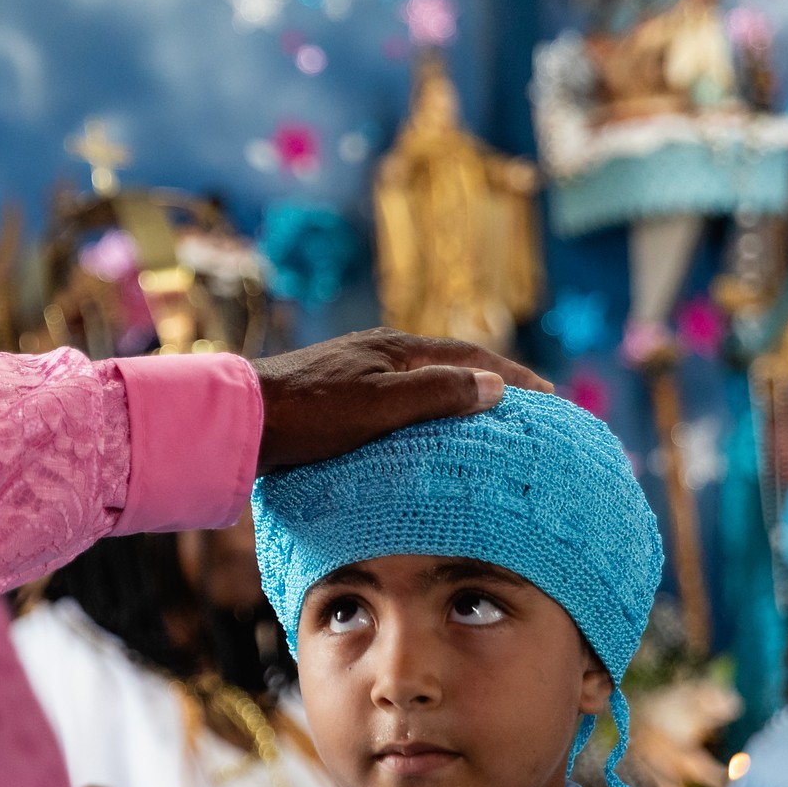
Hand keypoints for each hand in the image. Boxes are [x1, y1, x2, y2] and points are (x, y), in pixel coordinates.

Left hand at [253, 328, 553, 471]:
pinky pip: (398, 402)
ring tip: (486, 425)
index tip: (550, 396)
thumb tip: (494, 386)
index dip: (513, 377)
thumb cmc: (308, 414)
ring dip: (458, 400)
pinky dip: (426, 415)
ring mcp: (356, 374)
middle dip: (491, 385)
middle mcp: (378, 355)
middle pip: (450, 367)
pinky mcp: (335, 399)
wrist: (237, 421)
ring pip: (422, 385)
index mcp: (395, 349)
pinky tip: (425, 437)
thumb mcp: (380, 405)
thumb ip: (437, 393)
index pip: (470, 359)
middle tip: (528, 409)